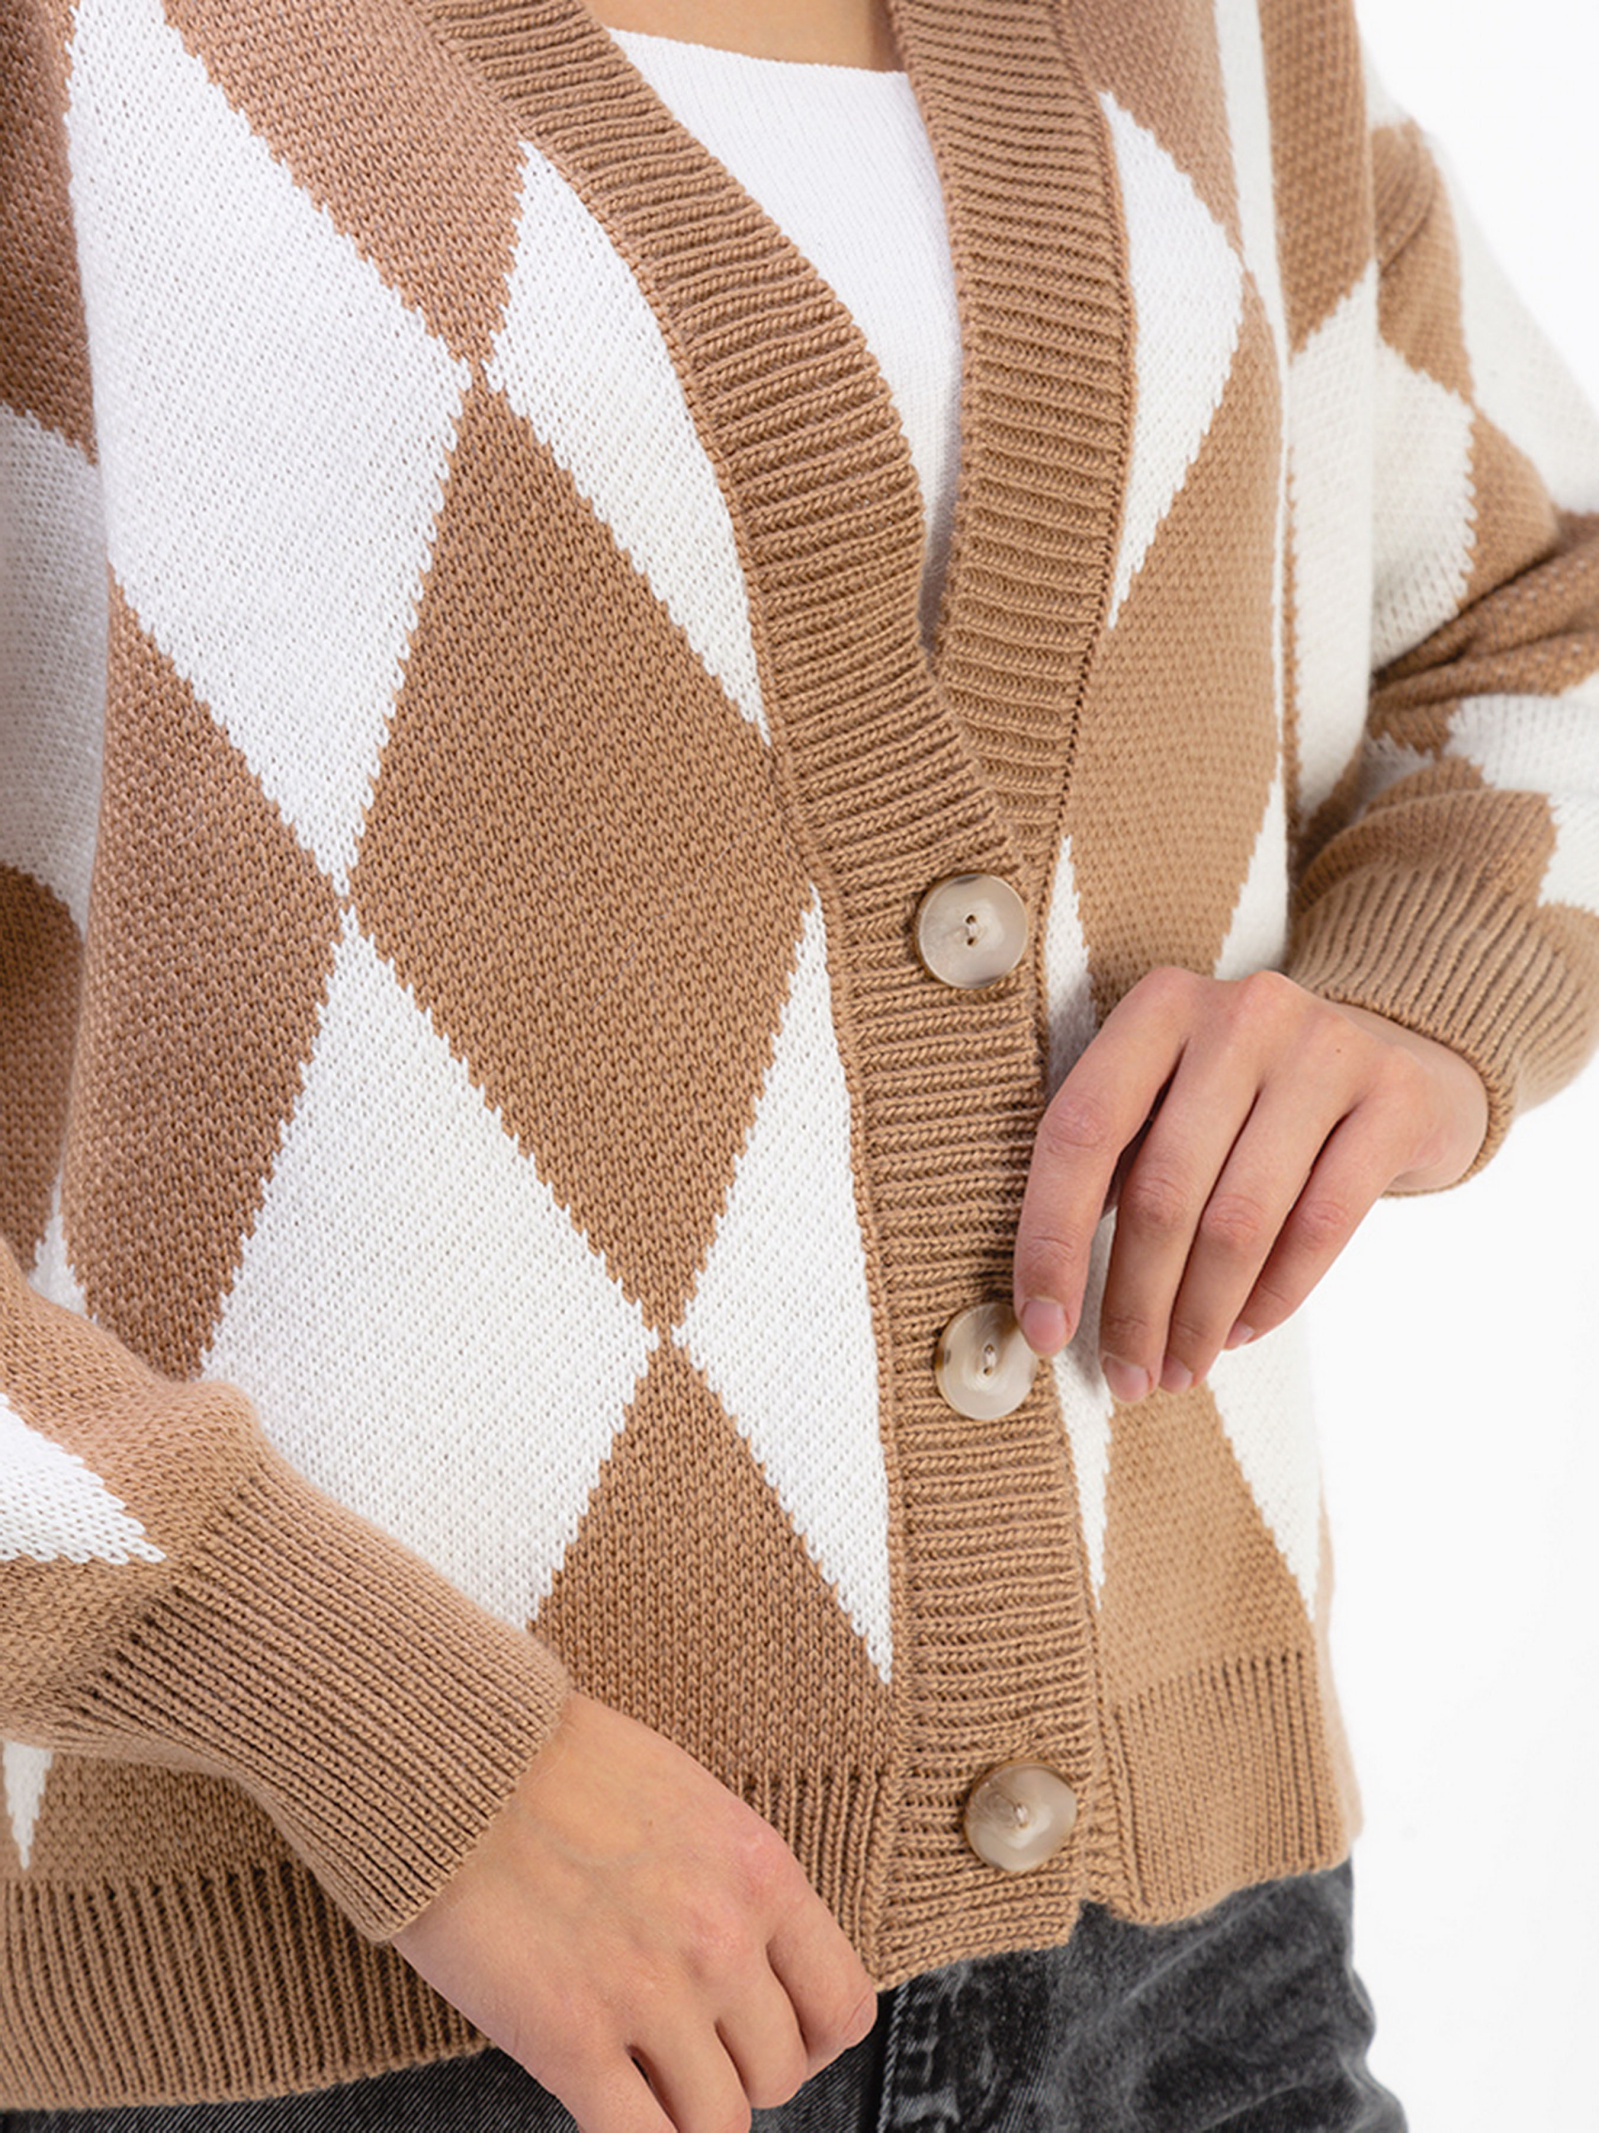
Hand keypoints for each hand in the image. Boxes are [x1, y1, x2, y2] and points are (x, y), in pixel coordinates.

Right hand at [392, 1692, 877, 2132]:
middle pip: (780, 2075)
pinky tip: (604, 2100)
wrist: (460, 1760)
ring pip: (719, 2124)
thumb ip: (734, 1884)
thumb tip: (755, 1956)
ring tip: (642, 2073)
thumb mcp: (691, 1802)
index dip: (808, 2038)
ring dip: (684, 2110)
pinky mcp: (570, 2040)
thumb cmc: (564, 1765)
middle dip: (738, 2073)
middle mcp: (721, 1940)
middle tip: (691, 2052)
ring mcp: (650, 1995)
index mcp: (760, 1873)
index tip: (770, 2035)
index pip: (842, 2006)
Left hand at [1012, 967, 1490, 1397]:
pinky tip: (1242, 1332)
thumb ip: (1116, 1165)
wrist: (1399, 1055)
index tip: (1043, 1327)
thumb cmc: (1249, 1098)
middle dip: (1136, 1303)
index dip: (1050, 1237)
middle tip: (1128, 1374)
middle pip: (1162, 1189)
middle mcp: (1240, 1014)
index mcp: (1159, 1007)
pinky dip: (1274, 1296)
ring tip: (1180, 1369)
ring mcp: (1325, 1048)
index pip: (1081, 1130)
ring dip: (1200, 1316)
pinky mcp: (1395, 1096)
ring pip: (1239, 1219)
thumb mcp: (1174, 1099)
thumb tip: (1048, 1298)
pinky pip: (1321, 1225)